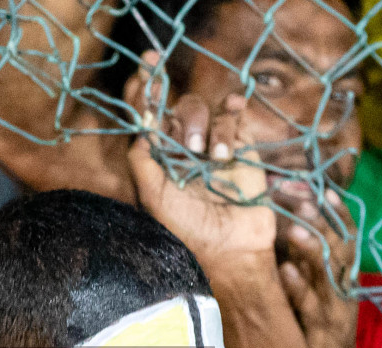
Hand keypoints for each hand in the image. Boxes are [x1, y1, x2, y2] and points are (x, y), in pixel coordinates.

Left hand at [123, 52, 274, 269]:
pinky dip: (232, 112)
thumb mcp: (154, 197)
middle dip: (185, 120)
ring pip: (205, 110)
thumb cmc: (189, 229)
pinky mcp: (241, 146)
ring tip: (217, 158)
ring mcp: (213, 145)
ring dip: (209, 128)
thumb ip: (142, 161)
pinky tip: (235, 115)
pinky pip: (233, 115)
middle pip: (179, 108)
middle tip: (192, 149)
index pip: (150, 115)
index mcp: (160, 157)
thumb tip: (140, 127)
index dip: (147, 89)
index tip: (148, 66)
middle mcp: (184, 147)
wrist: (232, 248)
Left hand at [278, 191, 359, 347]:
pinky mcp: (324, 335)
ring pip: (328, 275)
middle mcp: (343, 289)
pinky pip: (312, 309)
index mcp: (342, 275)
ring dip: (311, 250)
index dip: (334, 209)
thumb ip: (302, 262)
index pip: (344, 233)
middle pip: (337, 246)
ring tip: (295, 229)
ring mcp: (336, 311)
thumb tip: (280, 225)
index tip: (316, 185)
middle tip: (299, 194)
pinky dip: (300, 290)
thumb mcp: (312, 292)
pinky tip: (284, 273)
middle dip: (320, 218)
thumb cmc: (313, 333)